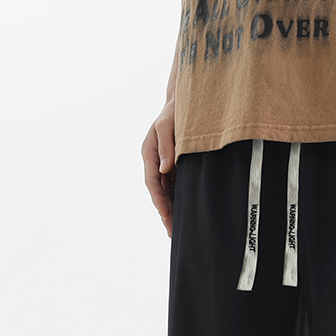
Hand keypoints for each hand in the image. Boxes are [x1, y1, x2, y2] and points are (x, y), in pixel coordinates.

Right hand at [142, 100, 176, 236]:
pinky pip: (176, 187)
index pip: (152, 182)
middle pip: (158, 192)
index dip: (159, 200)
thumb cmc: (174, 111)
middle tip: (172, 233)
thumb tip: (165, 169)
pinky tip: (187, 215)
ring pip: (167, 193)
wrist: (185, 102)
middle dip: (165, 213)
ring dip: (172, 211)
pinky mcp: (176, 167)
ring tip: (177, 231)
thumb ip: (166, 145)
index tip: (166, 215)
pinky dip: (179, 201)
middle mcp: (155, 162)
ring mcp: (165, 165)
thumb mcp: (167, 124)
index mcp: (149, 153)